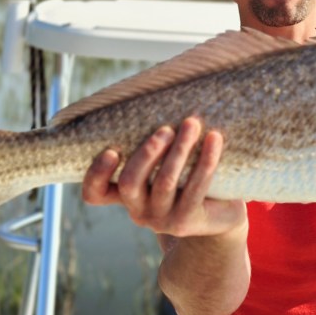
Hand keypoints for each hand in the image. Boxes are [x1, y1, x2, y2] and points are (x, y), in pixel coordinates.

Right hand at [82, 116, 246, 236]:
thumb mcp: (165, 165)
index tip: (112, 150)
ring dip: (179, 150)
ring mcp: (162, 220)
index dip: (97, 174)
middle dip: (147, 153)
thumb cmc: (188, 180)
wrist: (220, 216)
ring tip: (192, 124)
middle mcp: (138, 211)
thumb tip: (158, 92)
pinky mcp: (187, 222)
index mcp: (126, 196)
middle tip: (166, 129)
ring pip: (165, 183)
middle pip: (130, 183)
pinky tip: (214, 138)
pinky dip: (206, 160)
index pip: (95, 193)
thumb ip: (155, 144)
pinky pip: (196, 187)